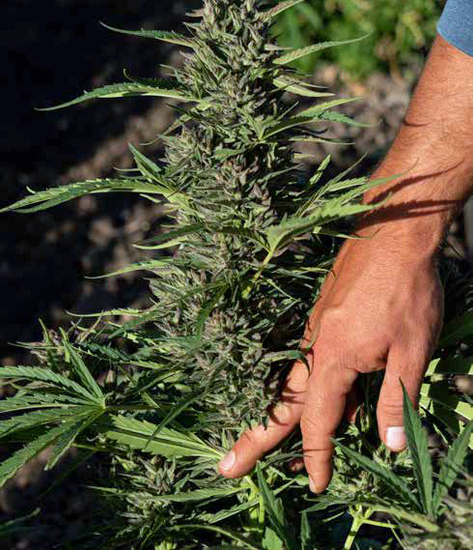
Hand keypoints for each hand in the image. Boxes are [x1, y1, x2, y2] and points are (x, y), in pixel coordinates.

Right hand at [218, 223, 442, 492]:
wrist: (392, 234)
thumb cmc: (406, 290)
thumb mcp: (412, 350)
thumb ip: (398, 400)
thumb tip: (392, 446)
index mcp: (333, 359)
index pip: (320, 421)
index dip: (319, 456)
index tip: (317, 484)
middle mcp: (313, 347)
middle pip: (281, 403)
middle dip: (255, 439)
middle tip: (226, 467)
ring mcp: (313, 329)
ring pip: (290, 382)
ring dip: (272, 414)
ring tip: (254, 440)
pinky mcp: (321, 316)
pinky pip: (306, 361)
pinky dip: (300, 387)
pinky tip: (317, 396)